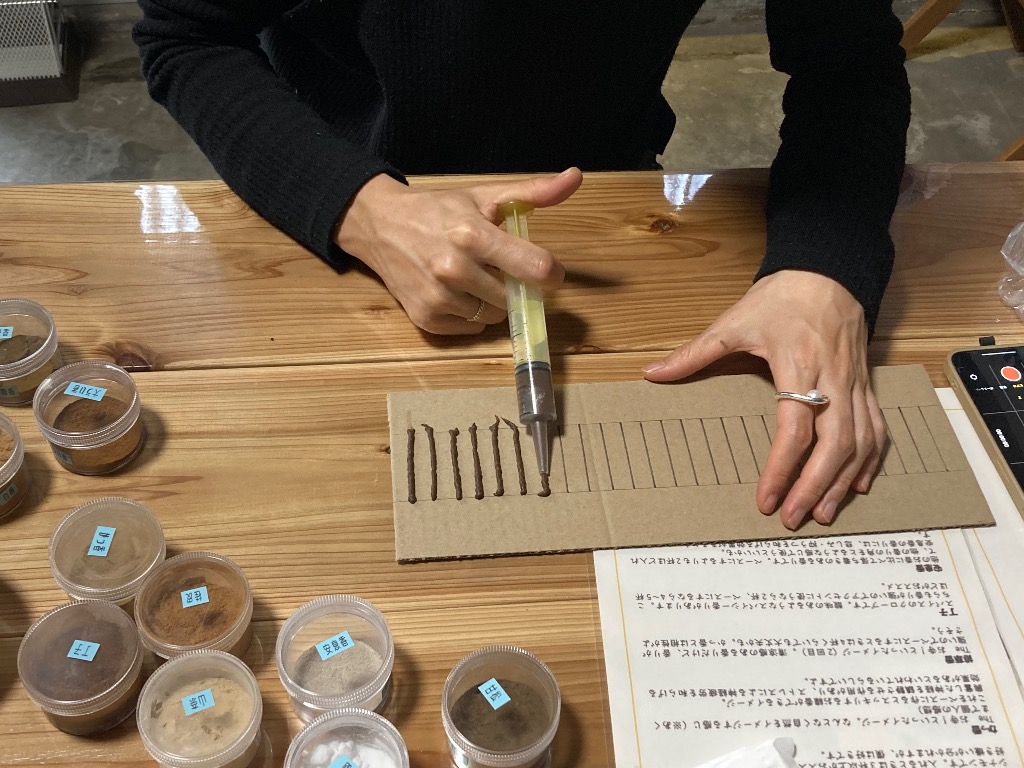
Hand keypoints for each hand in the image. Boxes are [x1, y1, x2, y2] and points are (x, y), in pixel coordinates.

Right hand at [335, 168, 582, 333]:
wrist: (380, 225)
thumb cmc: (437, 210)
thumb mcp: (484, 196)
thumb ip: (532, 192)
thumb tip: (574, 177)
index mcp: (473, 235)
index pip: (534, 267)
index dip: (550, 272)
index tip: (548, 270)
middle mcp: (454, 269)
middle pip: (514, 298)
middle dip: (513, 286)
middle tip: (496, 268)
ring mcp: (438, 297)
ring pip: (493, 316)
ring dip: (491, 302)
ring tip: (473, 277)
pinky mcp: (426, 318)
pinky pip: (470, 328)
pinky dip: (470, 315)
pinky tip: (456, 292)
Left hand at [642, 270, 886, 529]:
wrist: (827, 271)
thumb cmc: (782, 297)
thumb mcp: (732, 323)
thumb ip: (693, 354)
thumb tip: (652, 373)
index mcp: (799, 366)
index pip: (795, 430)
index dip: (781, 468)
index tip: (766, 499)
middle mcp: (834, 380)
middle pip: (834, 445)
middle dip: (814, 487)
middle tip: (792, 518)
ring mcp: (855, 385)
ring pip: (859, 443)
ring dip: (842, 482)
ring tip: (821, 513)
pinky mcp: (866, 385)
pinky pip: (876, 429)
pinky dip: (868, 460)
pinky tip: (857, 485)